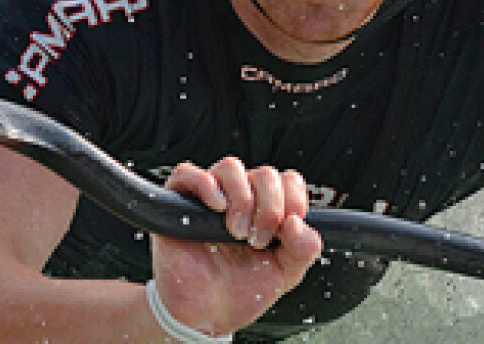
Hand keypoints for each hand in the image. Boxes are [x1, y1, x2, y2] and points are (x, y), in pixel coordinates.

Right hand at [149, 157, 323, 336]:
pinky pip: (188, 174)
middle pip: (263, 174)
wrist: (205, 316)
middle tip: (257, 240)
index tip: (285, 230)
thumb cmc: (240, 292)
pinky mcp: (178, 206)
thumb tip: (298, 223)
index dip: (292, 200)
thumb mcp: (286, 273)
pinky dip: (205, 185)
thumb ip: (304, 249)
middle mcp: (240, 199)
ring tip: (237, 232)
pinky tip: (217, 208)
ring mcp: (209, 200)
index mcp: (266, 210)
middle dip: (268, 208)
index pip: (286, 180)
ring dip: (241, 198)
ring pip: (230, 168)